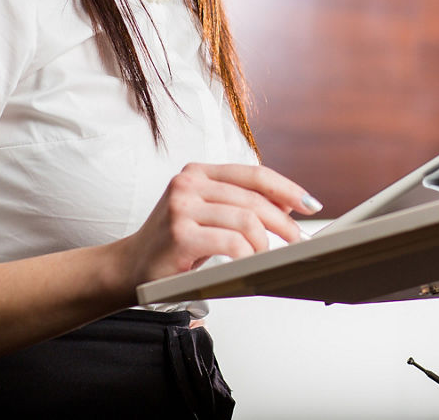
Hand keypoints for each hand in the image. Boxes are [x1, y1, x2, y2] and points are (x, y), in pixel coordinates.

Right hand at [125, 163, 321, 286]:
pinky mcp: (179, 234)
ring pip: (245, 220)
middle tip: (298, 241)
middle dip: (283, 222)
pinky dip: (247, 255)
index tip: (309, 204)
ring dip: (264, 243)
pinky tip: (248, 264)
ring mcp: (181, 206)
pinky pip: (231, 243)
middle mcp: (188, 182)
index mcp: (198, 172)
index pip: (254, 174)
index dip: (286, 188)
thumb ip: (238, 205)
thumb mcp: (206, 215)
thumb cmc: (172, 244)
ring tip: (267, 257)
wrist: (128, 268)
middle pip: (253, 198)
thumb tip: (289, 207)